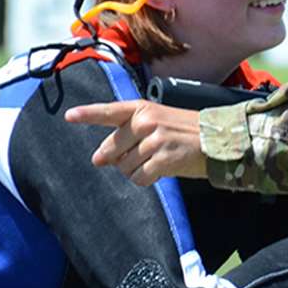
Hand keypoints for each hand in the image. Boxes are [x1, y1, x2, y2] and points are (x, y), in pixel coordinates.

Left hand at [64, 100, 205, 185]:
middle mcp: (146, 122)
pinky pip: (139, 177)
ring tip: (158, 160)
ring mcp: (154, 141)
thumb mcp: (158, 122)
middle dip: (119, 159)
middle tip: (142, 155)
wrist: (219, 139)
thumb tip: (99, 159)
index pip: (109, 112)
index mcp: (142, 109)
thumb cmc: (187, 132)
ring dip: (137, 169)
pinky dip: (146, 178)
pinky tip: (161, 170)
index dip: (88, 114)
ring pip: (125, 167)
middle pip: (111, 150)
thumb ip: (128, 135)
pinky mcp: (162, 160)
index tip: (69, 116)